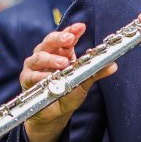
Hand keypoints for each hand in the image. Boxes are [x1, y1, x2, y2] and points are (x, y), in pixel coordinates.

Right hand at [21, 23, 117, 141]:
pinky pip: (32, 76)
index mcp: (61, 51)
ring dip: (51, 59)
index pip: (66, 37)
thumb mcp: (83, 82)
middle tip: (70, 40)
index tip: (81, 27)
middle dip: (60, 39)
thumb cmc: (67, 93)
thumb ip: (95, 72)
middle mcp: (46, 55)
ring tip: (63, 63)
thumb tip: (113, 65)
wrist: (54, 114)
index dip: (72, 31)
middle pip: (50, 41)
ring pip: (39, 57)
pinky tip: (48, 77)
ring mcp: (34, 66)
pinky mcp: (26, 80)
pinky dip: (40, 76)